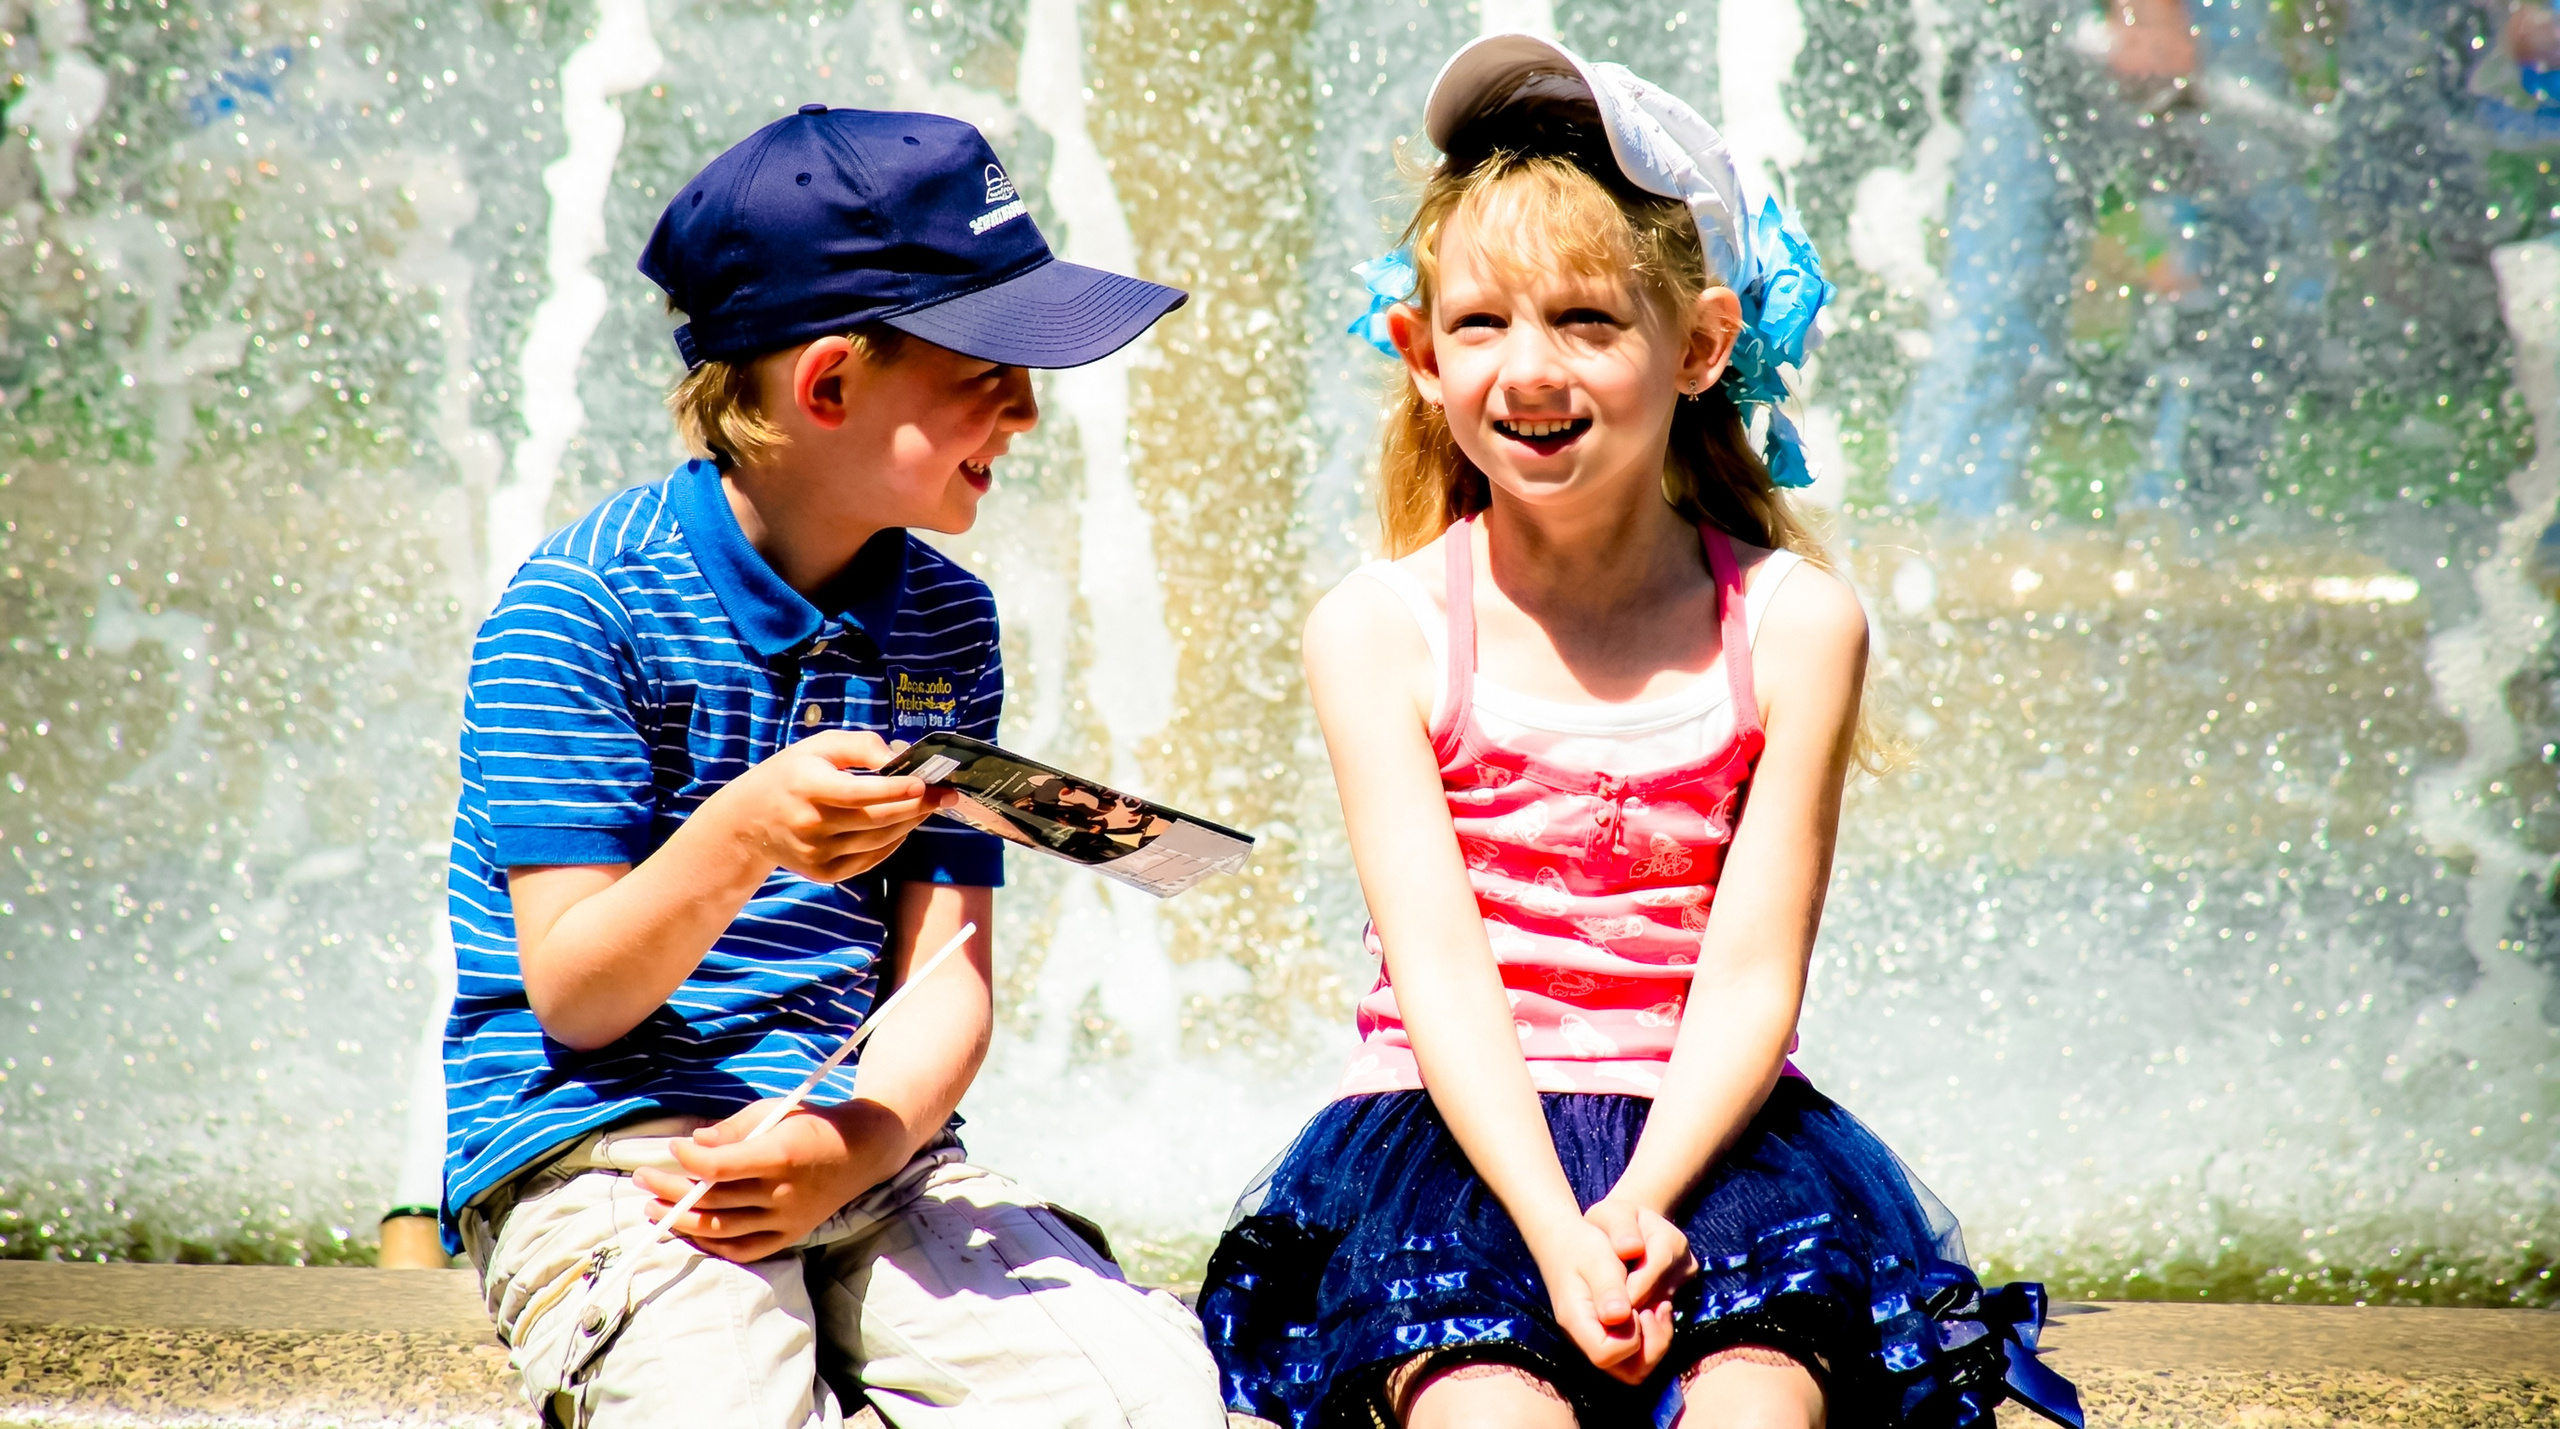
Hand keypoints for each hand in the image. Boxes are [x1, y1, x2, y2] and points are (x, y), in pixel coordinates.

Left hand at [632, 1098, 902, 1261]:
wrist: (861, 1151)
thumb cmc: (813, 1123)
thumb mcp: (776, 1110)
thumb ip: (734, 1129)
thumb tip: (694, 1143)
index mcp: (781, 1154)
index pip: (723, 1166)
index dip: (691, 1160)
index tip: (672, 1148)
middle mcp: (783, 1193)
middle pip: (714, 1199)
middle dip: (670, 1188)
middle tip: (642, 1178)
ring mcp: (786, 1219)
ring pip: (723, 1228)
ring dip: (681, 1221)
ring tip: (652, 1209)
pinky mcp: (790, 1235)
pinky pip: (744, 1250)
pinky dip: (712, 1245)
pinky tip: (688, 1231)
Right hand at [702, 731, 953, 883]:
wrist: (751, 818)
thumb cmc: (793, 773)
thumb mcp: (820, 746)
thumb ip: (861, 746)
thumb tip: (900, 758)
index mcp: (808, 787)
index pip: (860, 792)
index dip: (896, 789)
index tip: (926, 782)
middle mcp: (811, 824)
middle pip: (876, 820)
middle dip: (917, 807)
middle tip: (947, 794)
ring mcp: (817, 853)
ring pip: (878, 840)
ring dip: (909, 823)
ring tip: (929, 806)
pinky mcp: (823, 873)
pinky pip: (869, 859)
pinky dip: (892, 843)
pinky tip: (904, 826)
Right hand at [1522, 1211, 1679, 1384]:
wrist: (1564, 1241)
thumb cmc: (1580, 1246)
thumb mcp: (1596, 1259)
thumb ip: (1608, 1288)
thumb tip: (1620, 1316)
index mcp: (1577, 1322)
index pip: (1606, 1355)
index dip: (1630, 1337)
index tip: (1635, 1307)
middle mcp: (1587, 1339)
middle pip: (1629, 1372)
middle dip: (1652, 1346)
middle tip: (1655, 1310)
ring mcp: (1600, 1339)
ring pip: (1637, 1367)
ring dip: (1656, 1341)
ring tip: (1658, 1308)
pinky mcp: (1612, 1334)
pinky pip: (1638, 1353)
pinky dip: (1653, 1335)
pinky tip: (1656, 1307)